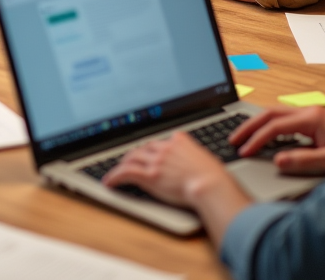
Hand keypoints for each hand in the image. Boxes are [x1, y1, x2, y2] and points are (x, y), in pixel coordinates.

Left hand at [103, 132, 239, 208]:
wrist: (210, 185)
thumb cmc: (214, 177)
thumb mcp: (206, 158)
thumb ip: (195, 155)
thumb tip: (196, 159)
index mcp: (179, 140)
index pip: (160, 141)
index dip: (151, 148)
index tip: (148, 151)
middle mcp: (165, 147)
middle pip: (144, 147)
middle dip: (135, 154)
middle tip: (129, 160)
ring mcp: (156, 161)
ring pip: (132, 157)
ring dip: (123, 163)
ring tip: (117, 170)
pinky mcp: (149, 175)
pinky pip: (126, 172)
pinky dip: (115, 176)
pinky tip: (109, 181)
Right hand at [230, 107, 324, 174]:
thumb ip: (304, 160)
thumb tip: (277, 160)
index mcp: (312, 118)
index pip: (275, 126)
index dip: (257, 138)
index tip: (244, 151)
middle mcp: (309, 112)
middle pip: (270, 113)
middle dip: (249, 125)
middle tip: (232, 139)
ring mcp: (311, 115)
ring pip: (275, 114)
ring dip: (257, 124)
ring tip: (242, 137)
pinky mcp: (313, 121)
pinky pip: (284, 120)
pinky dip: (269, 127)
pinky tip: (264, 138)